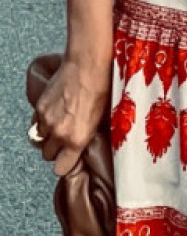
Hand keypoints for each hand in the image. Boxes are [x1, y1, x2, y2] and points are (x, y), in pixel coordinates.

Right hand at [32, 56, 110, 176]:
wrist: (87, 66)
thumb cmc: (101, 90)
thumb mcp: (101, 120)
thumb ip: (89, 137)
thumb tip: (86, 145)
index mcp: (77, 139)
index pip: (61, 168)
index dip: (65, 165)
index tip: (69, 160)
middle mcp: (60, 133)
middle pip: (48, 155)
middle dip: (56, 151)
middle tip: (65, 142)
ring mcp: (47, 120)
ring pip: (39, 141)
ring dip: (47, 137)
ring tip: (59, 128)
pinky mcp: (39, 108)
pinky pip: (35, 125)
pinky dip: (41, 123)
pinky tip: (53, 116)